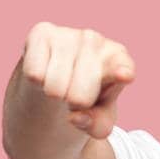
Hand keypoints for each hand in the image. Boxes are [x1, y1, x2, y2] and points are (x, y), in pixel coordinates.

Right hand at [19, 22, 134, 139]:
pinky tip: (45, 72)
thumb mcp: (98, 120)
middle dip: (73, 105)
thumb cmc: (87, 99)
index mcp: (120, 60)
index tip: (124, 76)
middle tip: (75, 96)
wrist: (58, 80)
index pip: (122, 68)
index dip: (121, 73)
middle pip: (79, 96)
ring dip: (54, 94)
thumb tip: (76, 117)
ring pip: (54, 87)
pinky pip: (35, 73)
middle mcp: (96, 41)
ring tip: (61, 83)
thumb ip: (97, 125)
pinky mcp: (42, 32)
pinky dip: (36, 82)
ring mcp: (69, 34)